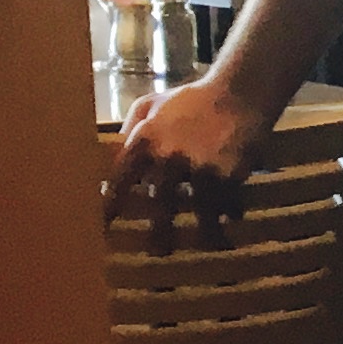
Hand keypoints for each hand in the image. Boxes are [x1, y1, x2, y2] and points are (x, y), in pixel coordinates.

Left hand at [105, 75, 275, 249]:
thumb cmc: (190, 98)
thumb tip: (112, 159)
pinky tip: (232, 220)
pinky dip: (229, 214)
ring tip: (208, 244)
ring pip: (199, 212)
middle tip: (159, 252)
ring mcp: (200, 169)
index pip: (119, 181)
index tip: (103, 228)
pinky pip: (227, 203)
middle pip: (159, 205)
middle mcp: (169, 158)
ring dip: (204, 232)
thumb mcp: (151, 104)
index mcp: (144, 141)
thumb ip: (130, 131)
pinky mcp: (229, 175)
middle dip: (159, 232)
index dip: (110, 207)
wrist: (239, 91)